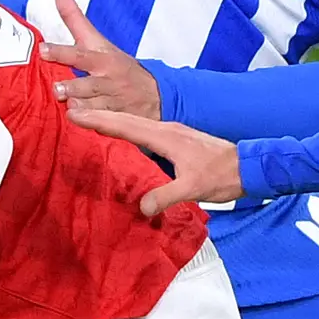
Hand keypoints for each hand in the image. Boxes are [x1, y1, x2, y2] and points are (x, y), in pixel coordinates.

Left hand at [45, 0, 163, 119]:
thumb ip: (74, 16)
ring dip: (80, 107)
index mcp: (101, 58)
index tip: (43, 50)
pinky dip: (91, 124)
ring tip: (69, 107)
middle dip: (72, 88)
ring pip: (92, 107)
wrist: (157, 94)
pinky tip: (79, 123)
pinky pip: (102, 125)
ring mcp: (112, 102)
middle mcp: (106, 80)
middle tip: (57, 89)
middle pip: (86, 85)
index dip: (61, 52)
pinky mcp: (117, 120)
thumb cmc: (119, 65)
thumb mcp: (98, 40)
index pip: (79, 54)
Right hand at [65, 102, 241, 216]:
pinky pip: (144, 129)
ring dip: (112, 118)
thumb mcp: (193, 189)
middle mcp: (166, 129)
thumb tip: (142, 208)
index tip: (75, 114)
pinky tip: (122, 132)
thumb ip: (166, 196)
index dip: (99, 121)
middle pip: (126, 120)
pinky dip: (127, 127)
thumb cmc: (221, 176)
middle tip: (72, 110)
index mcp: (165, 136)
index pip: (125, 126)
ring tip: (90, 117)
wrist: (247, 167)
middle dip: (98, 115)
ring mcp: (171, 132)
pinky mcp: (176, 139)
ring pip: (135, 122)